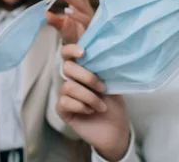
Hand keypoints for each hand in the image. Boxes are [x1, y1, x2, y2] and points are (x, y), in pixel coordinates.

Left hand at [46, 0, 93, 43]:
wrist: (82, 54)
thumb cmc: (74, 38)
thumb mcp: (61, 27)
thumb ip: (53, 19)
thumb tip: (43, 12)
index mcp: (79, 7)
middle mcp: (86, 10)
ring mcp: (90, 18)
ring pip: (81, 4)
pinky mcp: (91, 28)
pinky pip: (84, 19)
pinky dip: (75, 15)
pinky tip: (67, 10)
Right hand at [57, 44, 129, 160]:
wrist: (116, 129)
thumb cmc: (113, 104)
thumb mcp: (111, 82)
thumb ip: (103, 68)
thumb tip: (104, 52)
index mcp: (81, 69)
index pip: (67, 53)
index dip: (71, 49)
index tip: (83, 52)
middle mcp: (70, 79)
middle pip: (67, 68)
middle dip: (87, 77)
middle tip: (102, 88)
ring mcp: (64, 94)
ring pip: (68, 87)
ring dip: (89, 97)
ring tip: (101, 106)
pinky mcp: (62, 110)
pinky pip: (65, 102)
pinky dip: (81, 106)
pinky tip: (90, 112)